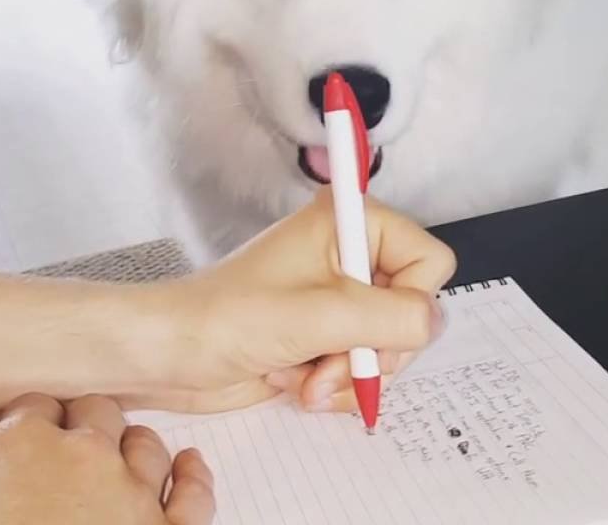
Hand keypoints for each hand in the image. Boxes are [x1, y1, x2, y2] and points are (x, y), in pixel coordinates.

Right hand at [0, 394, 213, 524]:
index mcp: (21, 445)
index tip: (30, 436)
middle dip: (83, 427)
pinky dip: (195, 479)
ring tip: (123, 455)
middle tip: (71, 448)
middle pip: (95, 412)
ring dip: (133, 448)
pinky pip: (193, 497)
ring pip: (145, 445)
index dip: (32, 422)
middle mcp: (84, 455)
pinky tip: (191, 466)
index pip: (33, 406)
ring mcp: (132, 493)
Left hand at [133, 187, 455, 412]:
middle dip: (372, 350)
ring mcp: (338, 298)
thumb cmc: (227, 319)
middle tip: (329, 360)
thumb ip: (396, 318)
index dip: (410, 302)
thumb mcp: (324, 316)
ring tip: (304, 377)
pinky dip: (335, 385)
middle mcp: (349, 254)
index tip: (368, 321)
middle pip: (412, 310)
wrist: (173, 355)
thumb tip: (435, 323)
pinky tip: (296, 382)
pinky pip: (363, 368)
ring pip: (390, 347)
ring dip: (349, 373)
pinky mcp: (325, 336)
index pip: (429, 261)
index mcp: (349, 222)